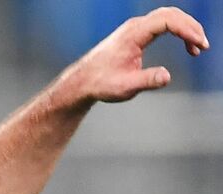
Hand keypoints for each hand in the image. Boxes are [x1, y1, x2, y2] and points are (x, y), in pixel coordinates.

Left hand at [65, 6, 208, 103]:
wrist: (82, 82)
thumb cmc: (100, 84)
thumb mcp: (125, 87)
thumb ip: (146, 80)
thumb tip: (166, 76)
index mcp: (132, 35)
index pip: (166, 21)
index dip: (186, 30)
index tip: (198, 45)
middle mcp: (134, 27)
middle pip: (170, 14)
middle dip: (191, 27)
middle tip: (202, 46)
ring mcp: (135, 28)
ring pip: (168, 17)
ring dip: (186, 28)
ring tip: (197, 47)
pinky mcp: (136, 33)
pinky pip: (163, 23)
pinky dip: (178, 30)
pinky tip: (187, 45)